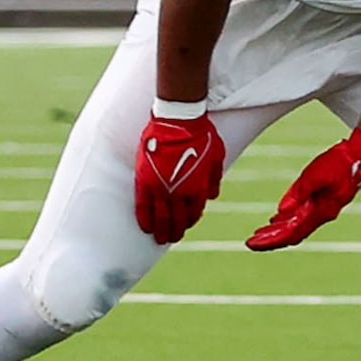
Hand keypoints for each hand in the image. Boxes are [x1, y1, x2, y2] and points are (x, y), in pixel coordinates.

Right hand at [136, 112, 226, 243]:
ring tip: (159, 239)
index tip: (188, 224)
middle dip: (175, 231)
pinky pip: (142, 206)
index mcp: (198, 189)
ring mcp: (160, 188)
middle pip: (176, 219)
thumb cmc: (201, 136)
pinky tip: (145, 227)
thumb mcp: (217, 157)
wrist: (177, 121)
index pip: (194, 212)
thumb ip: (214, 179)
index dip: (191, 220)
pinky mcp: (144, 181)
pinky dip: (144, 218)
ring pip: (159, 217)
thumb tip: (212, 196)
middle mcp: (179, 192)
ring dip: (160, 231)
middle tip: (172, 238)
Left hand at [248, 128, 360, 250]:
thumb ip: (298, 193)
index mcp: (319, 211)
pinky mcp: (321, 201)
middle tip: (251, 242)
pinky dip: (286, 220)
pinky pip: (301, 216)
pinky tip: (277, 219)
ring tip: (259, 234)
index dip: (272, 240)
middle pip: (292, 234)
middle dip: (271, 239)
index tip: (253, 243)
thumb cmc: (340, 164)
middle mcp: (320, 214)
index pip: (291, 233)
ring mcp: (321, 209)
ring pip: (295, 226)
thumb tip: (280, 212)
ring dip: (277, 231)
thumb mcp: (315, 175)